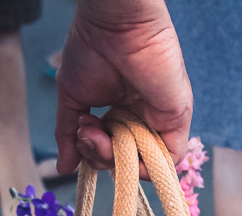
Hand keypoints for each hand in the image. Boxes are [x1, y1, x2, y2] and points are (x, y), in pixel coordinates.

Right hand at [55, 0, 192, 175]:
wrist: (113, 21)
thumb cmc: (92, 47)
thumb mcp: (74, 98)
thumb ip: (68, 134)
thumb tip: (64, 167)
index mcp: (121, 111)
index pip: (111, 151)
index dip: (95, 152)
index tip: (81, 131)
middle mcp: (142, 117)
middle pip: (126, 161)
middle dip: (102, 157)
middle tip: (88, 134)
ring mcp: (160, 118)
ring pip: (146, 164)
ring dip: (120, 162)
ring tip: (102, 137)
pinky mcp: (176, 118)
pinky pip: (170, 159)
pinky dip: (148, 166)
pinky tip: (126, 151)